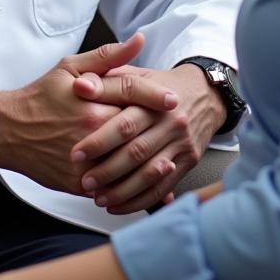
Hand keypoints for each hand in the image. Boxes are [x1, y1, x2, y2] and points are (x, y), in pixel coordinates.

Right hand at [0, 35, 179, 194]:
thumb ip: (108, 56)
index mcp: (92, 100)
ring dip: (149, 165)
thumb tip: (139, 40)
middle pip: (135, 130)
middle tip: (180, 130)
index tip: (174, 99)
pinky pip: (108, 187)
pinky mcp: (77, 182)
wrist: (7, 130)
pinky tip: (142, 186)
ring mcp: (85, 158)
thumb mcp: (70, 67)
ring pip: (124, 164)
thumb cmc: (40, 96)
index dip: (157, 95)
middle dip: (158, 130)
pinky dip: (126, 188)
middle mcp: (92, 130)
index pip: (133, 93)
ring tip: (168, 163)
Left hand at [69, 62, 224, 213]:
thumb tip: (79, 87)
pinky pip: (163, 187)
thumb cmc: (159, 85)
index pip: (125, 124)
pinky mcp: (189, 161)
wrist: (202, 94)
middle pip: (137, 152)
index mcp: (154, 101)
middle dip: (108, 171)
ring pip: (150, 174)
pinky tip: (119, 205)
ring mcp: (181, 144)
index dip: (99, 141)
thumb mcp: (133, 75)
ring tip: (99, 198)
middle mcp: (171, 123)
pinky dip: (140, 200)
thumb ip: (104, 81)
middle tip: (85, 182)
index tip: (77, 154)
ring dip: (122, 191)